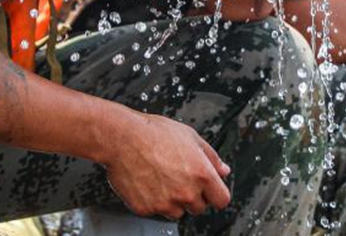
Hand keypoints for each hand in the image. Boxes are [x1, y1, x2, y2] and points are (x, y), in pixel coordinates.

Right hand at [104, 111, 230, 219]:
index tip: (209, 190)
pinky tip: (147, 181)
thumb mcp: (190, 136)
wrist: (122, 138)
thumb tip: (223, 170)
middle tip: (177, 177)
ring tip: (160, 178)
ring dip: (173, 201)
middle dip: (192, 196)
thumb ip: (211, 157)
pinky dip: (153, 201)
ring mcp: (166, 203)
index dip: (215, 194)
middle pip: (199, 208)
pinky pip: (155, 211)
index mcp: (202, 174)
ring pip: (177, 212)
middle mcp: (186, 192)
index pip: (222, 200)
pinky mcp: (147, 209)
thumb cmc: (154, 133)